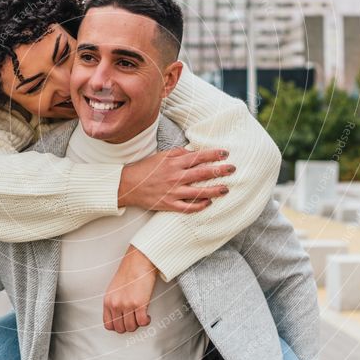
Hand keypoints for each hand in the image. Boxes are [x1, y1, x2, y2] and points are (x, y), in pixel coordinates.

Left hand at [103, 245, 158, 333]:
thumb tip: (119, 314)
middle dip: (129, 326)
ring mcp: (127, 305)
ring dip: (138, 324)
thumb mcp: (114, 288)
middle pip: (120, 328)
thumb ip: (114, 301)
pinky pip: (142, 322)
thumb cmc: (128, 271)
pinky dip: (146, 321)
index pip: (108, 325)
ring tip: (141, 317)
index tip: (124, 322)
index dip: (117, 326)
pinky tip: (148, 315)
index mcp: (108, 301)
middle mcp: (116, 304)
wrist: (138, 261)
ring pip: (131, 327)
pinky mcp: (139, 304)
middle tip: (135, 319)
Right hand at [118, 147, 235, 211]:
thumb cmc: (145, 169)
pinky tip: (209, 203)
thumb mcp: (161, 156)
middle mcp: (174, 177)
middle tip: (232, 168)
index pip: (198, 157)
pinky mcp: (168, 204)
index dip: (213, 154)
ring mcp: (172, 192)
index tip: (226, 153)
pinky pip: (187, 207)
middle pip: (202, 173)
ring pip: (198, 192)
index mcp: (173, 163)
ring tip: (226, 189)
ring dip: (214, 190)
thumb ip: (178, 153)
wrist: (127, 185)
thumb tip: (194, 152)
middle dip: (219, 170)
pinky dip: (199, 206)